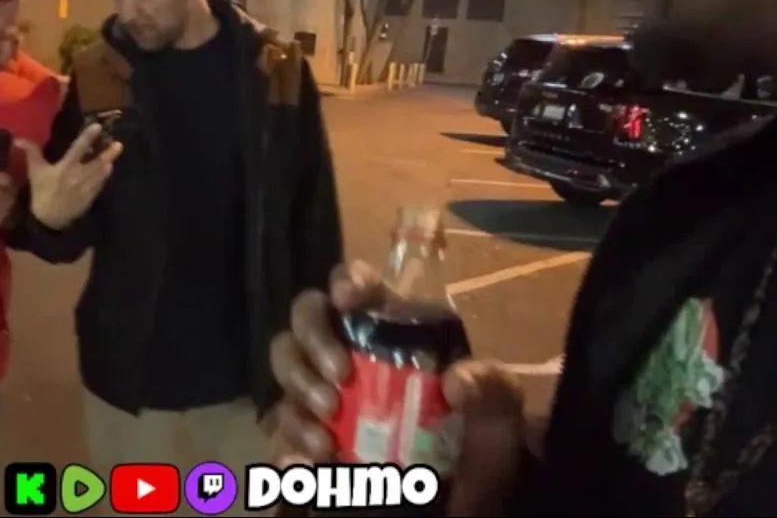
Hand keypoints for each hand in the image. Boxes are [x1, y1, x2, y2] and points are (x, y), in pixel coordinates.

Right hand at [16, 123, 122, 229]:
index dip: (87, 137)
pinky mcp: (90, 198)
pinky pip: (100, 185)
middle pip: (96, 163)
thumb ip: (31, 153)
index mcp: (65, 168)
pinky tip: (107, 171)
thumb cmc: (41, 193)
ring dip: (108, 164)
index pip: (78, 149)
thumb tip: (19, 139)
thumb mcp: (35, 172)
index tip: (97, 126)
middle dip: (108, 154)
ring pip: (100, 174)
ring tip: (114, 157)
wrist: (48, 220)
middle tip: (120, 145)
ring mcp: (86, 188)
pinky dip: (104, 178)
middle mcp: (78, 176)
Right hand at [267, 260, 528, 516]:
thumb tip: (458, 380)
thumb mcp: (498, 423)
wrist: (457, 507)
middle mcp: (349, 353)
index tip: (348, 298)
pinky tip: (305, 464)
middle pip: (308, 317)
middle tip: (340, 377)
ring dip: (298, 390)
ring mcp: (322, 393)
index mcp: (394, 334)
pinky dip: (285, 444)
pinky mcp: (303, 435)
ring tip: (327, 433)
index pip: (362, 290)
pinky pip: (277, 429)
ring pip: (286, 366)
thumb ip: (494, 395)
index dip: (348, 281)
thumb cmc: (479, 454)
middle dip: (314, 338)